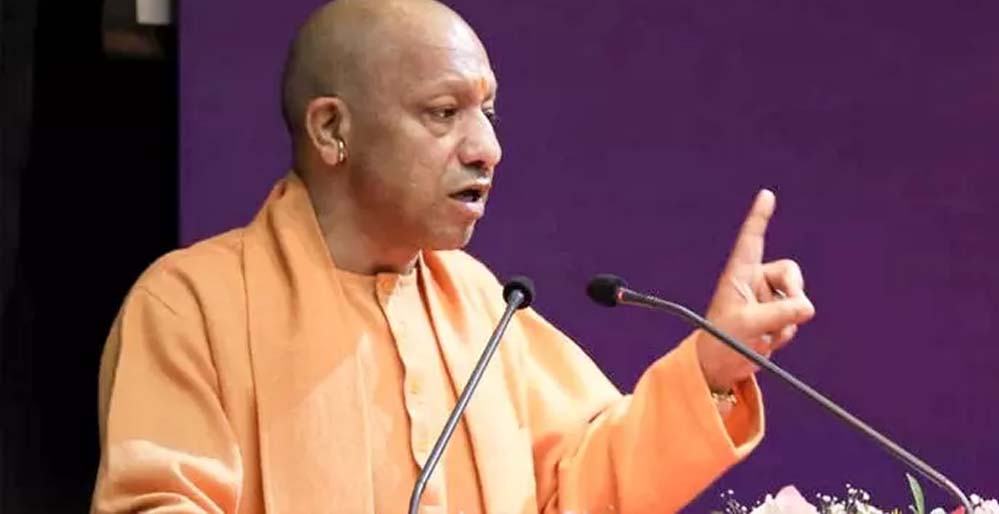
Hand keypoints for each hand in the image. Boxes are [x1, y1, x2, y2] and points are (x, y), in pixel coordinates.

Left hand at [694, 189, 815, 392]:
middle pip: (790, 272)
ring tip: (761, 336)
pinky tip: (766, 343)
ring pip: (797, 300)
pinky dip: (784, 333)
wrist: (720, 367)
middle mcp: (754, 282)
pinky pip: (795, 319)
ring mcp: (767, 299)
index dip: (759, 217)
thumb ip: (779, 314)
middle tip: (787, 316)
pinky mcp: (776, 316)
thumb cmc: (721, 341)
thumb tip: (808, 308)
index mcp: (739, 274)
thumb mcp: (749, 326)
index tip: (766, 194)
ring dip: (785, 321)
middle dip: (794, 294)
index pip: (751, 239)